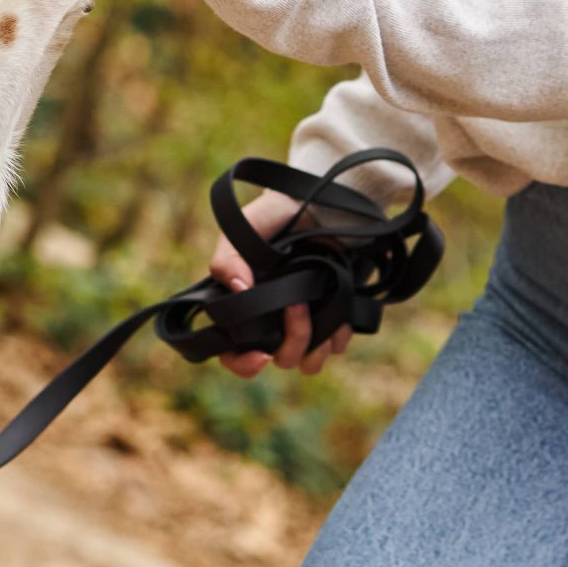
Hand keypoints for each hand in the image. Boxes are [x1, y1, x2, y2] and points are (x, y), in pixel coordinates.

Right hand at [209, 189, 356, 379]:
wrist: (322, 204)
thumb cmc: (277, 215)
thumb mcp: (245, 228)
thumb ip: (228, 257)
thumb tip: (238, 290)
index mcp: (245, 304)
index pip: (232, 352)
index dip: (241, 363)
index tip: (260, 356)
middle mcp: (273, 319)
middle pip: (277, 359)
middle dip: (289, 344)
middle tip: (297, 307)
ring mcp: (304, 321)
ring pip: (307, 361)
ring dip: (315, 345)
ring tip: (322, 312)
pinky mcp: (332, 317)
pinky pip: (336, 345)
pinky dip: (338, 334)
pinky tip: (339, 309)